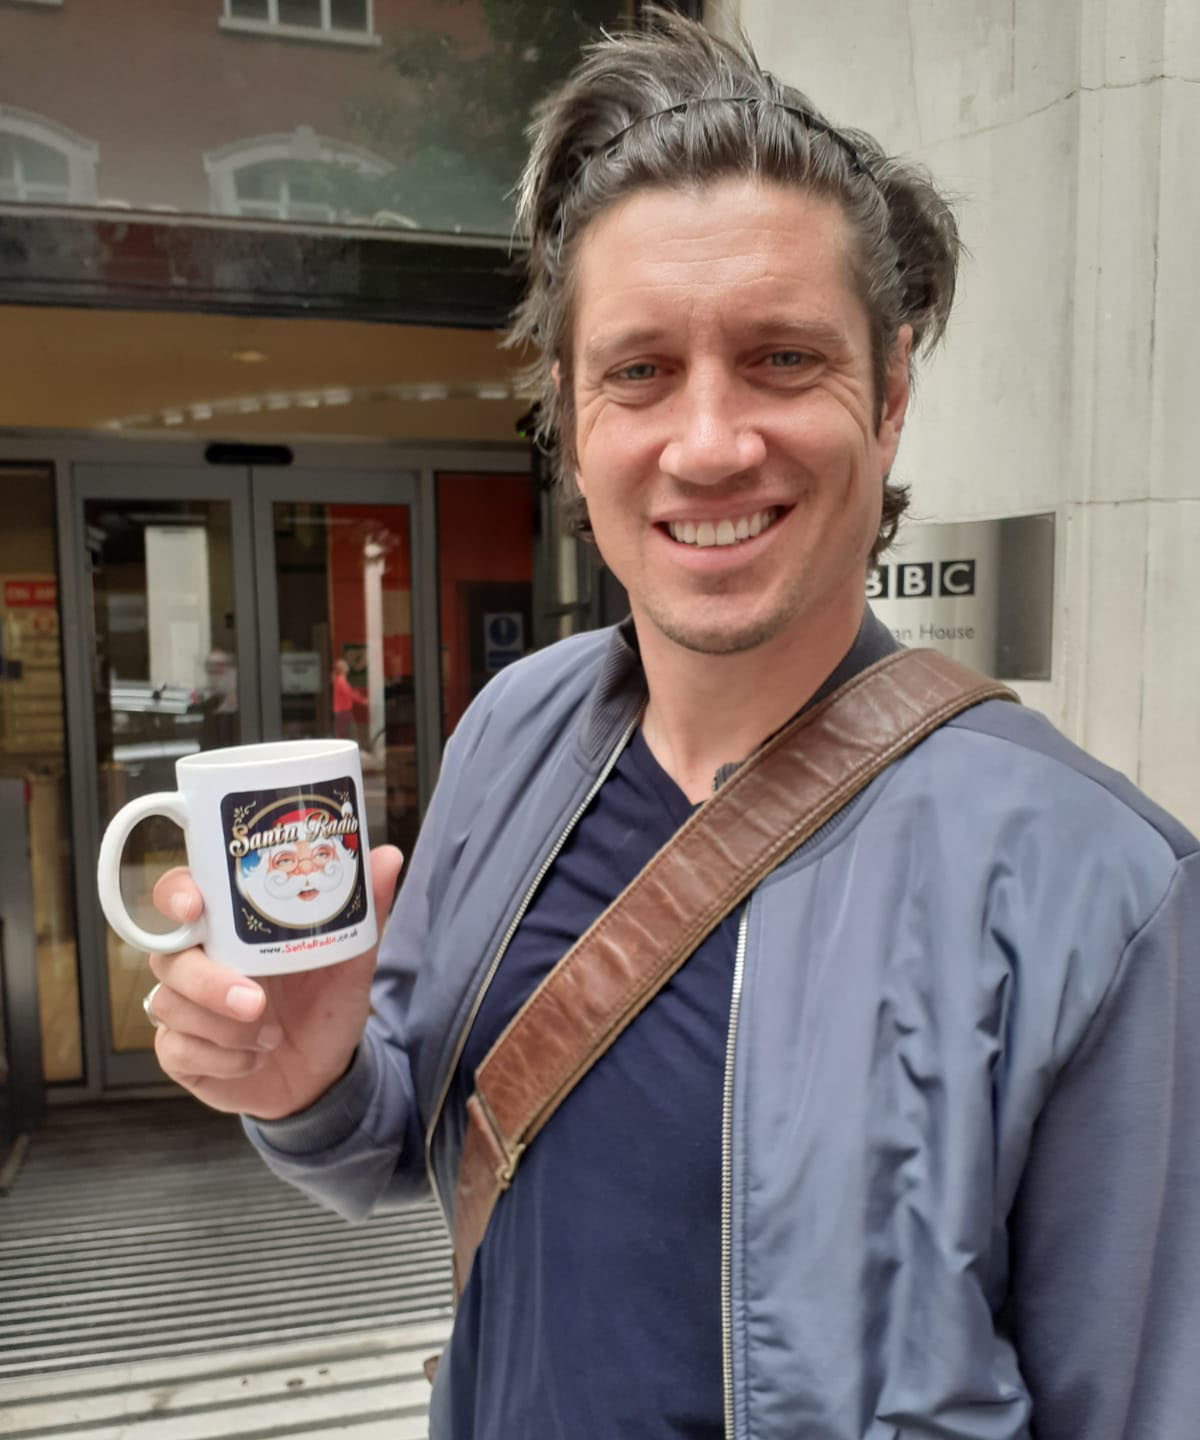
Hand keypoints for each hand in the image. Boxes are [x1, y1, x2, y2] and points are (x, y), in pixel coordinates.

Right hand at [145, 846, 403, 1119]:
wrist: (324, 1072)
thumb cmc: (326, 1002)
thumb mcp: (351, 959)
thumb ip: (365, 910)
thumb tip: (388, 856)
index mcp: (229, 928)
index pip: (180, 894)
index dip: (175, 894)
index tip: (193, 905)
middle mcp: (197, 961)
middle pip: (168, 956)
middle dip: (207, 981)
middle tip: (255, 1000)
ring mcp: (182, 1007)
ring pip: (170, 1004)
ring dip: (226, 1027)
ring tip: (271, 1035)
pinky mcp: (179, 1052)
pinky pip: (178, 1050)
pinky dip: (222, 1059)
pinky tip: (253, 1059)